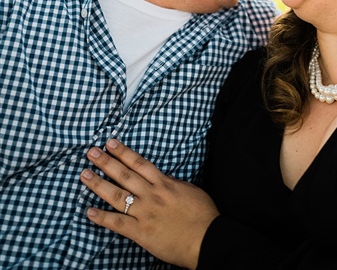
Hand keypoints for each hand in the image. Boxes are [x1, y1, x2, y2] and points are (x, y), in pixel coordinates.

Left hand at [80, 139, 219, 268]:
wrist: (207, 238)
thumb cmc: (202, 214)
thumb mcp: (189, 190)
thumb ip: (172, 184)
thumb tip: (161, 179)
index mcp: (164, 183)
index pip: (139, 163)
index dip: (123, 152)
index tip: (110, 143)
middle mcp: (152, 194)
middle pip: (124, 175)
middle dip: (106, 162)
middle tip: (91, 152)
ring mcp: (145, 212)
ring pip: (117, 195)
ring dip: (99, 184)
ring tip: (84, 175)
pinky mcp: (142, 232)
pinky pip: (118, 223)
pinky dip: (103, 218)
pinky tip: (89, 212)